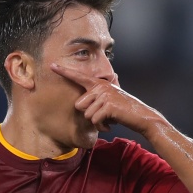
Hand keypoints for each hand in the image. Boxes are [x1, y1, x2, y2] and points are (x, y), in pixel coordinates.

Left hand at [50, 63, 164, 135]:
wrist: (141, 116)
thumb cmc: (124, 110)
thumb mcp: (110, 100)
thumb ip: (98, 97)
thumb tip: (93, 96)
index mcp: (99, 84)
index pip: (78, 77)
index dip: (64, 72)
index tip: (52, 65)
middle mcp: (100, 86)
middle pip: (79, 105)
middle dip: (89, 114)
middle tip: (103, 115)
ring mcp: (105, 95)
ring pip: (87, 114)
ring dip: (96, 121)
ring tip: (109, 118)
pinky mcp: (108, 105)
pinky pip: (95, 120)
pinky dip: (102, 126)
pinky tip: (111, 122)